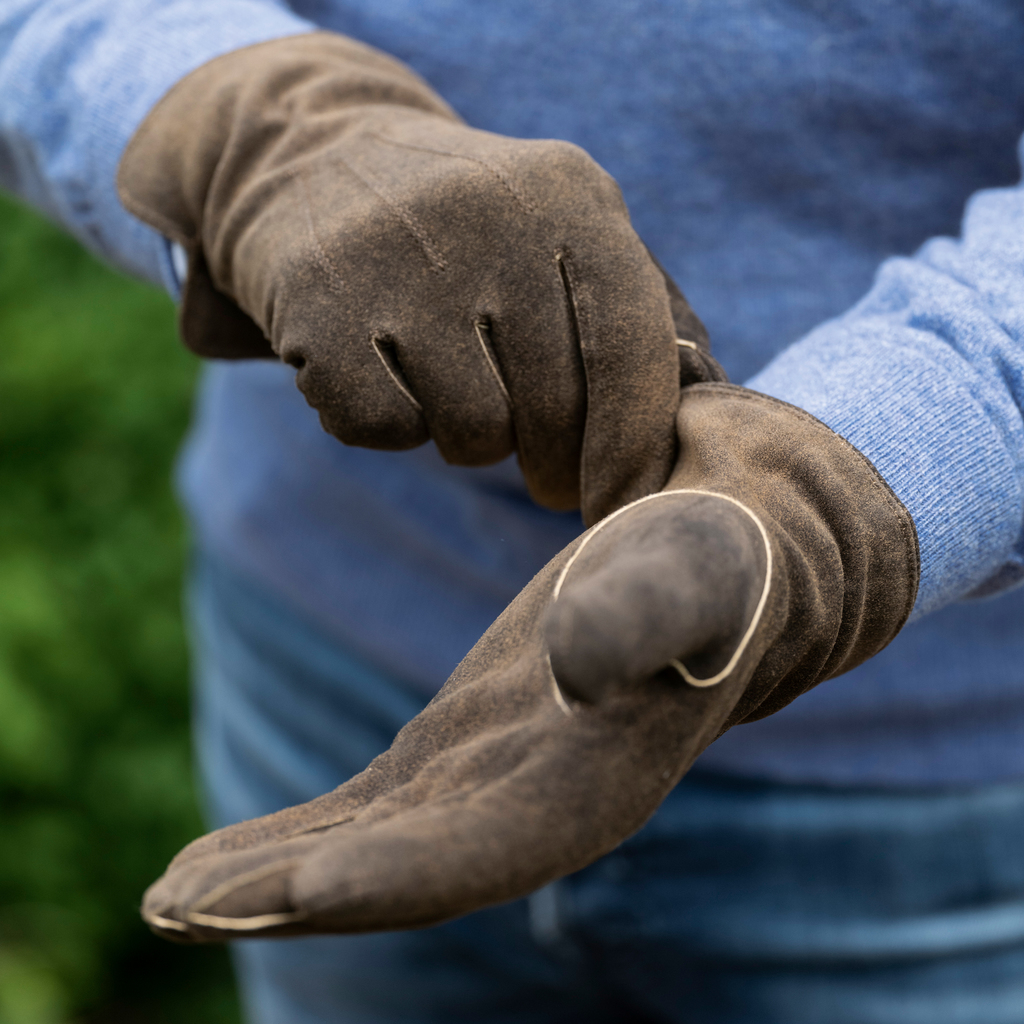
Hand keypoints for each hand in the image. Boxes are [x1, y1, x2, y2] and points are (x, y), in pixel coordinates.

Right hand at [117, 33, 722, 522]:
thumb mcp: (566, 236)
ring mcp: (395, 260)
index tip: (620, 511)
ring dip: (468, 439)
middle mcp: (490, 217)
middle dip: (553, 464)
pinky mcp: (317, 308)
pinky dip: (390, 428)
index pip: (630, 352)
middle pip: (552, 410)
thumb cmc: (472, 233)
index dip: (633, 453)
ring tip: (454, 386)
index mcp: (571, 198)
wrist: (313, 159)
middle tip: (544, 469)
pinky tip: (381, 371)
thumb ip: (640, 316)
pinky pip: (385, 430)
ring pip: (472, 433)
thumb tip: (701, 414)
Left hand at [140, 383, 916, 942]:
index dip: (402, 871)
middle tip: (173, 911)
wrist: (731, 547)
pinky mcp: (464, 742)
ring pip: (376, 844)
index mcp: (602, 767)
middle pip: (410, 865)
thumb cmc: (727, 548)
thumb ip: (658, 608)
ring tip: (168, 899)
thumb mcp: (706, 559)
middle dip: (298, 895)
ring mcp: (495, 774)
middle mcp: (541, 793)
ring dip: (275, 879)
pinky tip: (218, 855)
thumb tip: (582, 663)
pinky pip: (373, 805)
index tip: (296, 888)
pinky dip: (298, 835)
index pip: (492, 842)